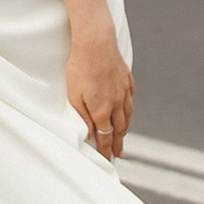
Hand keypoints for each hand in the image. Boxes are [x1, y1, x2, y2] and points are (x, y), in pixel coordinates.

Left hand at [63, 0, 132, 159]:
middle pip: (119, 129)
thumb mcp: (74, 95)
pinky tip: (127, 110)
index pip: (106, 137)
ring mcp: (124, 91)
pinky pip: (130, 99)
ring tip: (124, 136)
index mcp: (102, 110)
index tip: (108, 160)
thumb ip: (82, 117)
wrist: (96, 42)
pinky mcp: (126, 78)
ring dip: (126, 128)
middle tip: (120, 154)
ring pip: (127, 115)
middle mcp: (116, 103)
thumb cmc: (80, 67)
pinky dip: (129, 109)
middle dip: (118, 143)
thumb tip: (90, 134)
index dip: (107, 150)